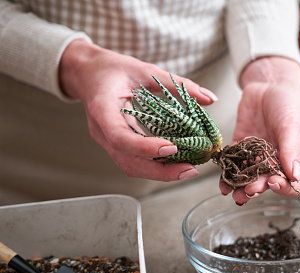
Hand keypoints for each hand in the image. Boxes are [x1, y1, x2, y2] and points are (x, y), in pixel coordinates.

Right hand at [58, 40, 217, 180]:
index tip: (171, 147)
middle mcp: (102, 130)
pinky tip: (175, 164)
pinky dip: (155, 166)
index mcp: (102, 108)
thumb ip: (177, 84)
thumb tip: (210, 98)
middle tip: (190, 170)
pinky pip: (133, 161)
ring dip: (159, 173)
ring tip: (187, 170)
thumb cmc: (111, 69)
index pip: (119, 136)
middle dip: (160, 171)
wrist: (86, 73)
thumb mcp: (144, 69)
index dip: (144, 147)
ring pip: (130, 166)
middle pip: (127, 160)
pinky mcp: (115, 145)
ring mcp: (107, 141)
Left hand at [220, 57, 299, 204]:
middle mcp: (278, 163)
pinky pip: (235, 165)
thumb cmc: (289, 103)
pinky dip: (228, 174)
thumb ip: (291, 150)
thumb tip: (294, 176)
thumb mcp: (292, 125)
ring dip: (241, 187)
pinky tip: (222, 180)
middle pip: (269, 183)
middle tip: (248, 190)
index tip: (274, 182)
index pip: (294, 183)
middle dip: (258, 188)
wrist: (269, 84)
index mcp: (298, 161)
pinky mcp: (242, 148)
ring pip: (250, 178)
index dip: (284, 188)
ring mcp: (259, 157)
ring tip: (233, 192)